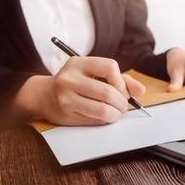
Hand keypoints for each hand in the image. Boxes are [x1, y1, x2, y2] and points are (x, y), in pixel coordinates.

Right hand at [14, 57, 145, 125]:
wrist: (45, 95)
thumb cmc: (75, 82)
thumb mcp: (92, 73)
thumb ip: (119, 79)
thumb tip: (140, 91)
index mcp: (77, 63)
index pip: (109, 67)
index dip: (121, 81)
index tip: (121, 89)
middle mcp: (69, 79)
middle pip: (107, 92)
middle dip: (122, 102)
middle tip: (122, 105)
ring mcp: (65, 98)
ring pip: (102, 111)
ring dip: (115, 114)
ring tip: (115, 112)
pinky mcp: (66, 115)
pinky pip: (95, 121)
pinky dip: (104, 120)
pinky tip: (102, 116)